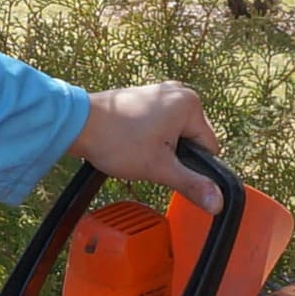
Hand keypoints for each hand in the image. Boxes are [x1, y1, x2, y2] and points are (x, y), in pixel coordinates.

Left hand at [72, 80, 225, 209]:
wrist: (77, 124)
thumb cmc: (117, 142)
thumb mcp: (159, 168)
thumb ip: (192, 184)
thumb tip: (218, 203)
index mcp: (190, 104)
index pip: (209, 147)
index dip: (191, 166)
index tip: (166, 167)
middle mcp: (179, 92)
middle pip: (191, 139)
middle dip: (173, 155)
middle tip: (148, 158)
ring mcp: (160, 92)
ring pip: (174, 133)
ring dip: (160, 148)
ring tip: (137, 150)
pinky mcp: (144, 97)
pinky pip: (159, 124)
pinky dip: (149, 137)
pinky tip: (131, 142)